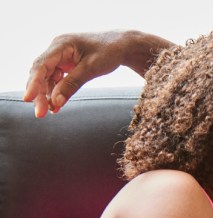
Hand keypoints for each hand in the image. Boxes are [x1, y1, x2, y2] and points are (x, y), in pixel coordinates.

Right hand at [24, 30, 170, 116]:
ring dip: (46, 95)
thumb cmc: (109, 52)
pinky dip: (56, 93)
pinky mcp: (65, 65)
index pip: (41, 65)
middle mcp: (56, 50)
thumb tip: (55, 102)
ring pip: (47, 78)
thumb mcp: (92, 69)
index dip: (33, 83)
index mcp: (61, 45)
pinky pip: (56, 80)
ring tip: (48, 112)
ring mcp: (60, 57)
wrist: (121, 45)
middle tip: (39, 114)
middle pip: (41, 73)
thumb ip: (72, 84)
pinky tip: (55, 106)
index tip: (27, 99)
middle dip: (39, 93)